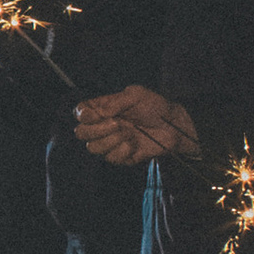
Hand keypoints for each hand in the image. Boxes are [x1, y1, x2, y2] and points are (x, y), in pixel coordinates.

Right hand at [74, 82, 199, 167]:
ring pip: (93, 148)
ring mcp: (112, 142)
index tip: (96, 115)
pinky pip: (111, 158)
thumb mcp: (136, 95)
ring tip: (128, 133)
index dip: (83, 115)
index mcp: (103, 109)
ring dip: (110, 141)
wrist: (174, 126)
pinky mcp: (122, 156)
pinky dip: (122, 151)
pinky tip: (134, 144)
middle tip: (117, 124)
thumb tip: (98, 112)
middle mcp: (103, 126)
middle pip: (81, 133)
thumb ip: (115, 102)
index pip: (80, 113)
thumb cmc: (156, 106)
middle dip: (96, 130)